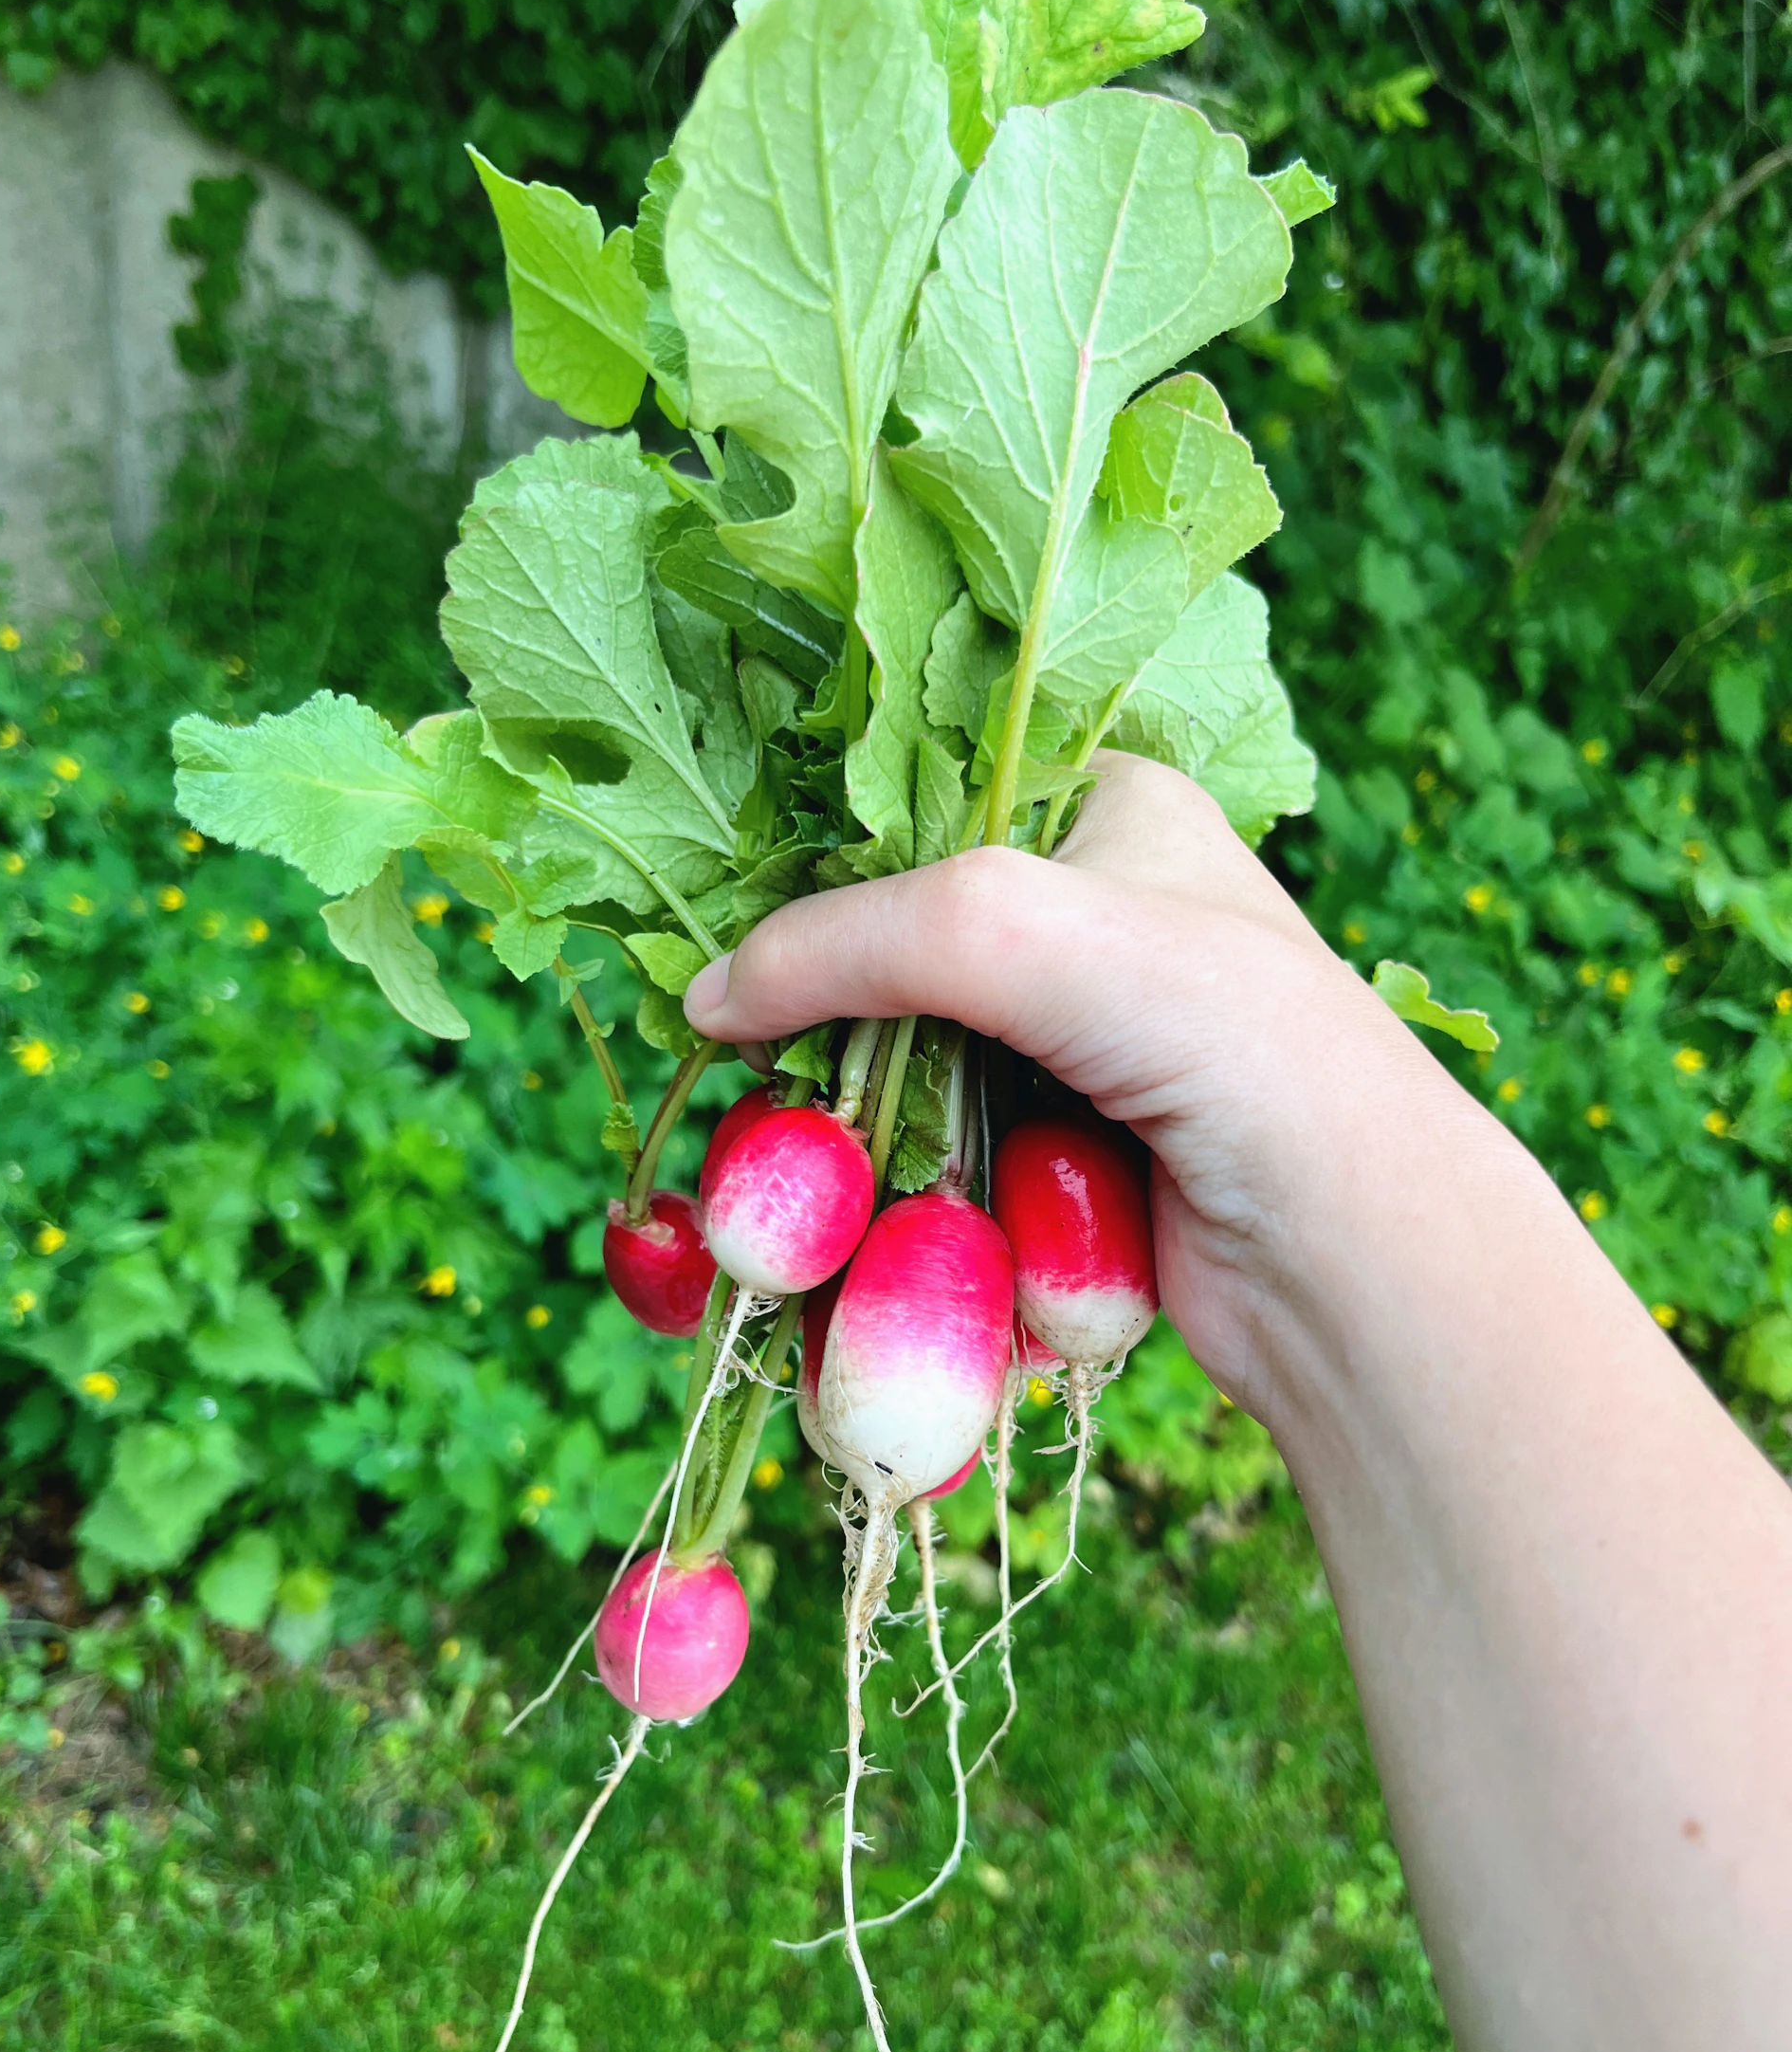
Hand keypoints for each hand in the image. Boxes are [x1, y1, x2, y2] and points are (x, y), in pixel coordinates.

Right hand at [686, 752, 1470, 1413]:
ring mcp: (1087, 1042)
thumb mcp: (1015, 930)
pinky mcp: (1074, 1153)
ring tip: (780, 1144)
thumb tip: (702, 998)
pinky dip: (897, 1178)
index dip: (819, 856)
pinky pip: (945, 1151)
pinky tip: (846, 1203)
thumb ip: (851, 940)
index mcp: (1108, 806)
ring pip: (912, 1060)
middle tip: (734, 1044)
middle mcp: (1100, 914)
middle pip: (904, 944)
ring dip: (852, 1109)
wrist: (1349, 1253)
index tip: (722, 914)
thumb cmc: (1220, 1039)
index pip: (918, 798)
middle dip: (822, 1003)